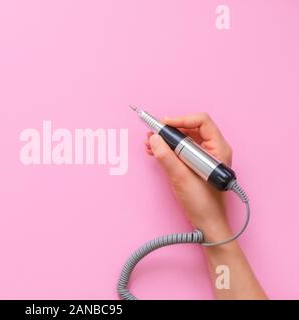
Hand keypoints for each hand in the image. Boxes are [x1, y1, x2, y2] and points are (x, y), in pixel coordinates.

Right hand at [145, 112, 232, 240]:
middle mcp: (214, 149)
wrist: (208, 224)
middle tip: (152, 134)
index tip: (163, 124)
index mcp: (218, 148)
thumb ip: (166, 157)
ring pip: (184, 139)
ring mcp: (205, 157)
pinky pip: (182, 150)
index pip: (201, 122)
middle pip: (191, 129)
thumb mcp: (181, 178)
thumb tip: (154, 139)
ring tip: (150, 144)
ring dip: (166, 140)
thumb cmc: (202, 203)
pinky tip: (155, 152)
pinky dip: (169, 149)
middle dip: (169, 130)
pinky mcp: (196, 165)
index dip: (181, 119)